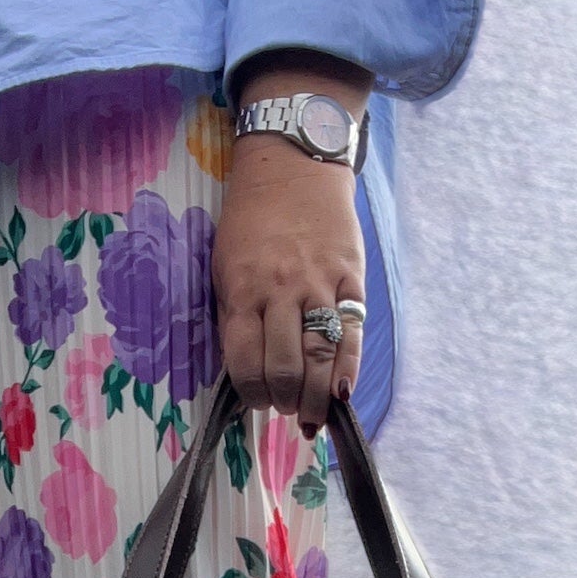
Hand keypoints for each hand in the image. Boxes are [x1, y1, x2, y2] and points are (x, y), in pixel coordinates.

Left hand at [214, 55, 372, 438]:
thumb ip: (235, 316)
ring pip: (319, 358)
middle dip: (284, 400)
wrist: (295, 162)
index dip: (252, 395)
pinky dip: (347, 371)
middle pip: (284, 368)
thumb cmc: (252, 218)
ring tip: (311, 415)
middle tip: (286, 409)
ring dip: (315, 398)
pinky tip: (342, 395)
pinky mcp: (350, 277)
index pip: (245, 363)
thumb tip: (248, 368)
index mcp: (242, 290)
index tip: (258, 403)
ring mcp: (319, 284)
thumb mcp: (225, 265)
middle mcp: (280, 291)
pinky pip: (351, 334)